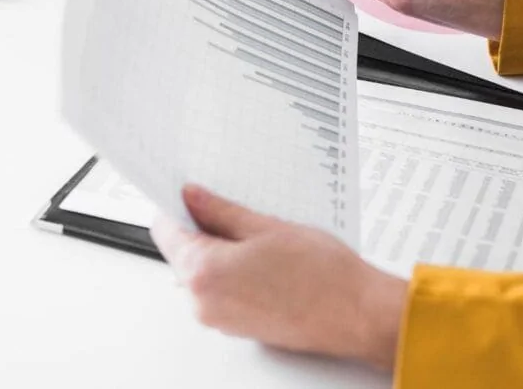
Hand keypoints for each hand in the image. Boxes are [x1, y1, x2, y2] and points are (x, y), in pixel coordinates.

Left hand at [150, 185, 407, 370]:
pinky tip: (269, 261)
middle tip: (238, 211)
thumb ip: (222, 211)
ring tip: (263, 238)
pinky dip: (237, 273)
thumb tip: (194, 197)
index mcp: (203, 273)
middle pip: (183, 254)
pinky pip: (223, 292)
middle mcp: (204, 303)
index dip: (178, 207)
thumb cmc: (323, 275)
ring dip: (223, 252)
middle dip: (204, 230)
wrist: (356, 314)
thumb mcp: (267, 226)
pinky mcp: (238, 328)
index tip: (192, 194)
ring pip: (204, 274)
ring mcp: (220, 320)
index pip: (165, 231)